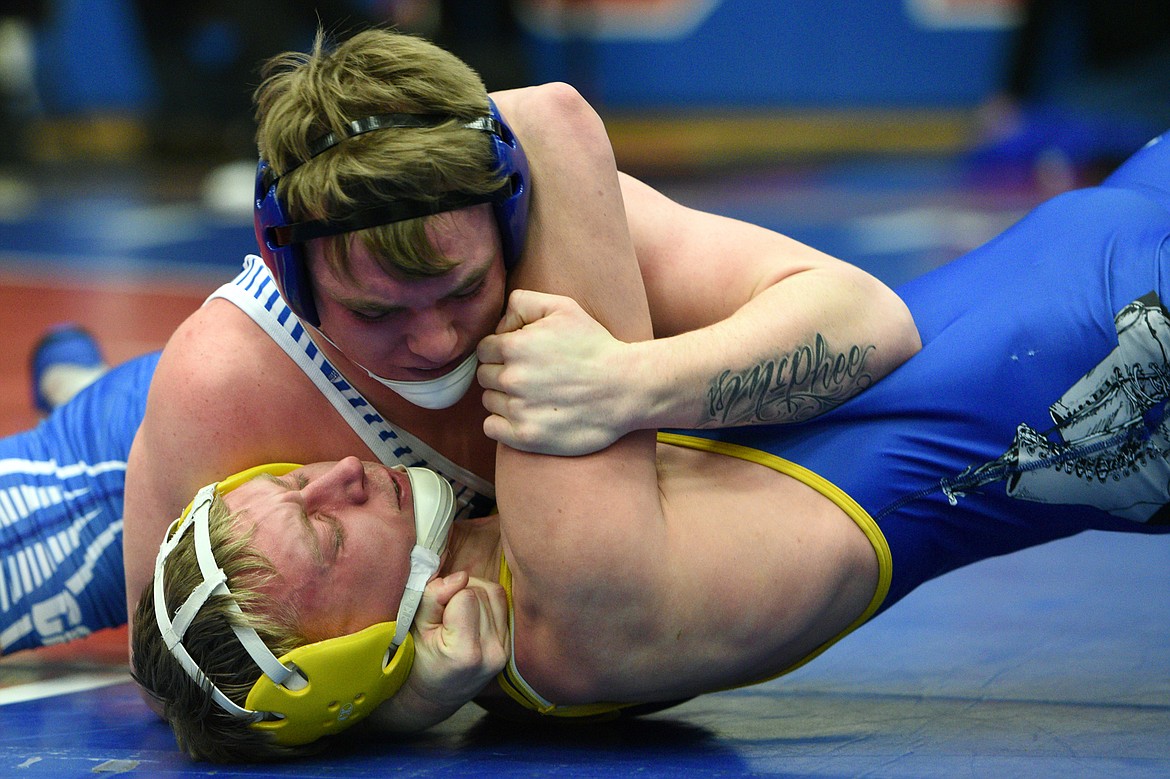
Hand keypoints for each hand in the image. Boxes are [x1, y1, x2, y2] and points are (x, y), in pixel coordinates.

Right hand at [406, 571, 509, 707]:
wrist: (431, 696)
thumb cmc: (416, 660)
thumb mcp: (414, 628)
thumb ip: (434, 598)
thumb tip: (461, 576)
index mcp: (466, 653)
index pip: (466, 595)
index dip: (447, 596)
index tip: (435, 615)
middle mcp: (491, 653)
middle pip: (481, 592)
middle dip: (460, 593)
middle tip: (443, 616)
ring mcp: (503, 651)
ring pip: (494, 593)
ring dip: (473, 594)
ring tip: (454, 615)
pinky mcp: (508, 646)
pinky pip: (501, 604)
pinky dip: (484, 601)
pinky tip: (468, 617)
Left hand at [477, 289, 633, 455]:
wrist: (626, 389)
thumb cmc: (596, 347)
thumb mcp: (563, 308)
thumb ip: (522, 303)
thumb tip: (499, 324)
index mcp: (515, 346)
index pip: (484, 349)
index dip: (501, 351)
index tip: (523, 357)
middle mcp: (513, 378)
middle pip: (484, 375)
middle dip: (502, 373)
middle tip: (532, 376)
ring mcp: (518, 409)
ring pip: (488, 401)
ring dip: (504, 398)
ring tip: (535, 395)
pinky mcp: (526, 436)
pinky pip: (491, 428)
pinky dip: (502, 423)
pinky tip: (526, 415)